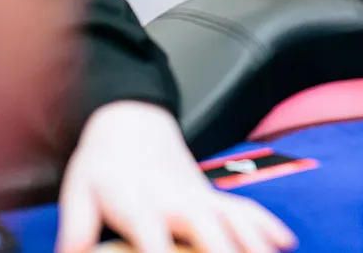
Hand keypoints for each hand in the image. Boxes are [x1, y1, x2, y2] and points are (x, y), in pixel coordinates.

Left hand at [56, 101, 296, 252]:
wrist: (132, 122)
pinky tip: (286, 243)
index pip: (151, 234)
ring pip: (235, 220)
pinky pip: (246, 210)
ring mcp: (200, 196)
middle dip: (224, 252)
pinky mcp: (213, 196)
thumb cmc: (102, 165)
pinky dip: (267, 226)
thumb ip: (77, 227)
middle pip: (207, 229)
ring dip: (254, 244)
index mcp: (140, 200)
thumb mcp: (77, 191)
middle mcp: (177, 199)